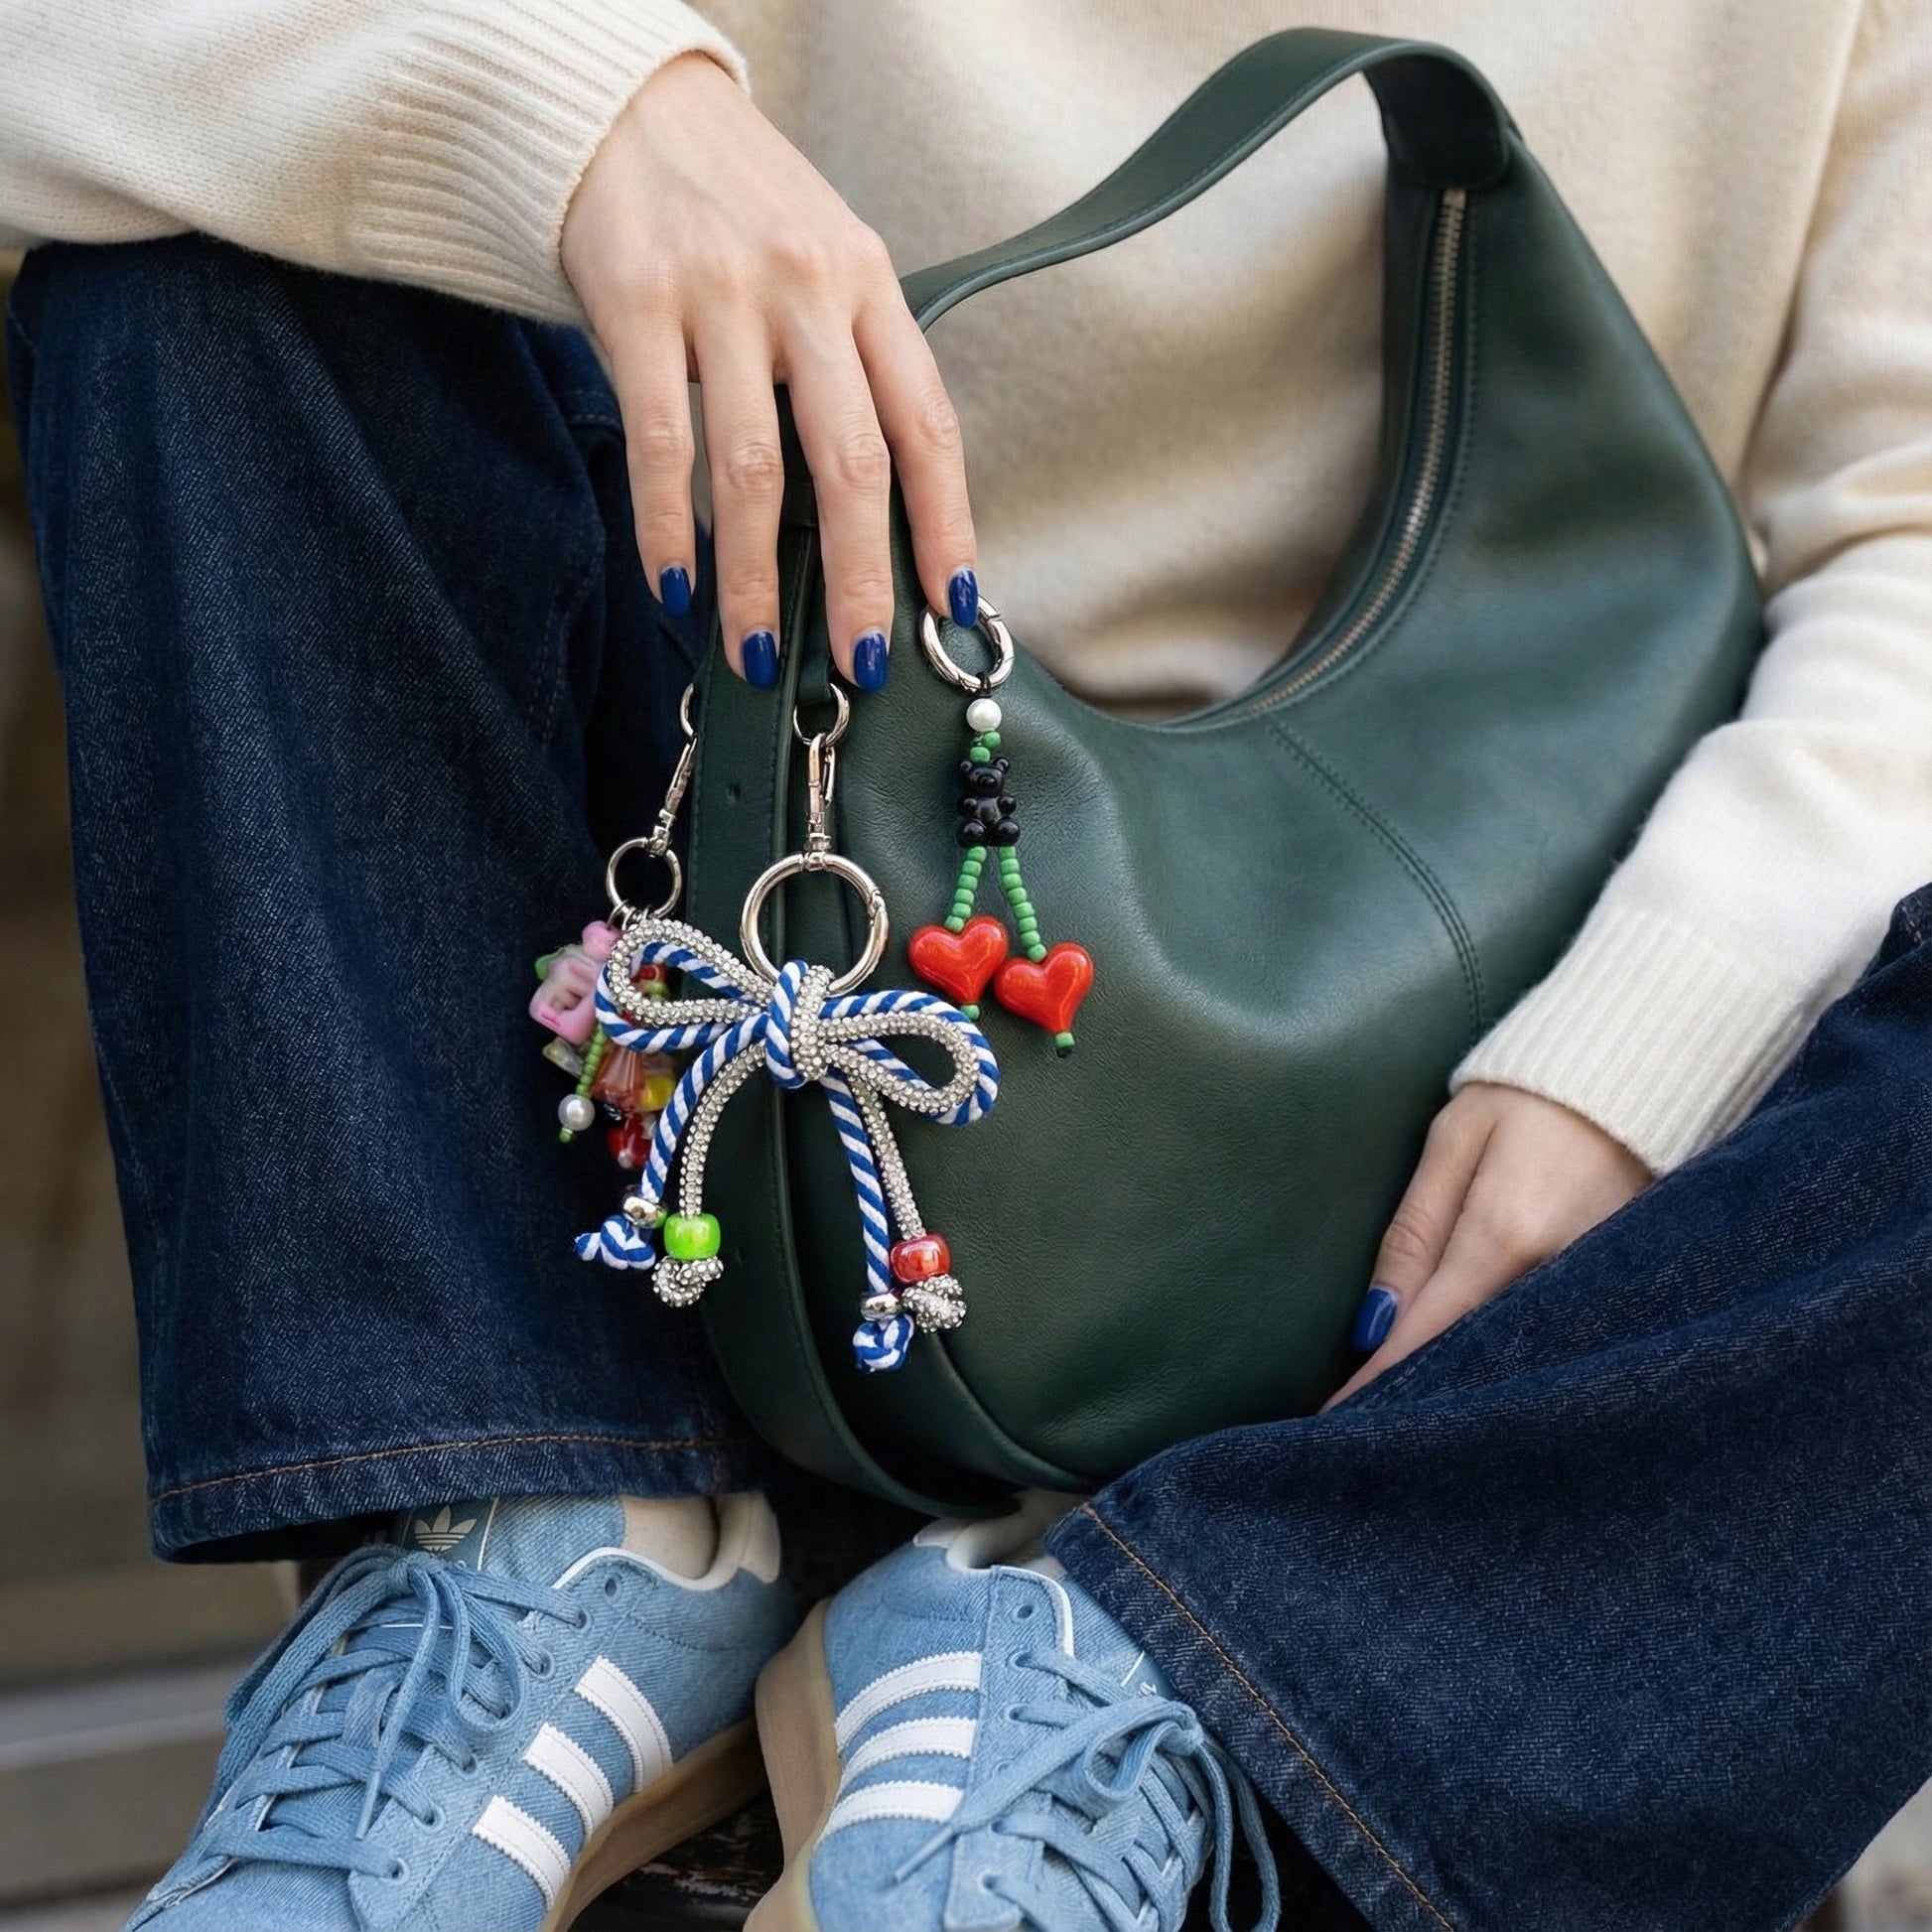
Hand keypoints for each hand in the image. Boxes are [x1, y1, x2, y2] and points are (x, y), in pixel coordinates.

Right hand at [561, 53, 978, 691]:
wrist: (624, 104)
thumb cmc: (734, 208)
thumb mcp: (822, 262)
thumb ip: (847, 365)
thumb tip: (863, 517)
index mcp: (870, 284)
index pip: (927, 424)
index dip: (945, 523)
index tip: (951, 603)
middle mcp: (809, 288)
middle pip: (852, 463)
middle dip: (860, 579)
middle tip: (858, 662)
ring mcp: (722, 296)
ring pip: (752, 469)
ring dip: (755, 581)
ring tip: (755, 653)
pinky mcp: (638, 304)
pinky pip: (661, 444)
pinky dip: (667, 529)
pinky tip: (673, 587)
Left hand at [1324, 1083, 1650, 1407]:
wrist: (1644, 1070)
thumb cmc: (1529, 1098)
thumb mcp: (1454, 1143)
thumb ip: (1414, 1234)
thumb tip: (1373, 1324)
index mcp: (1507, 1234)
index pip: (1427, 1333)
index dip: (1381, 1384)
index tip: (1337, 1428)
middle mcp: (1562, 1273)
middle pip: (1477, 1359)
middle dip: (1425, 1394)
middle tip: (1369, 1433)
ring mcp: (1604, 1285)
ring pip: (1519, 1356)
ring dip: (1470, 1382)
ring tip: (1415, 1414)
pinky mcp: (1627, 1288)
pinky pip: (1559, 1337)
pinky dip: (1517, 1357)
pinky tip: (1485, 1375)